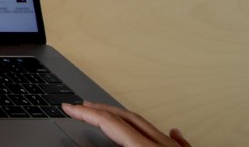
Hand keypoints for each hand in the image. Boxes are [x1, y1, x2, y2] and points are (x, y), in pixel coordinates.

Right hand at [62, 102, 191, 145]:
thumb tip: (87, 144)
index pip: (109, 123)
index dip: (85, 113)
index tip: (68, 108)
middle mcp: (162, 145)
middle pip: (128, 118)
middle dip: (102, 110)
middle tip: (83, 106)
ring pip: (150, 126)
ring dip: (127, 118)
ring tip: (113, 115)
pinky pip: (179, 142)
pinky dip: (169, 134)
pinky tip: (172, 130)